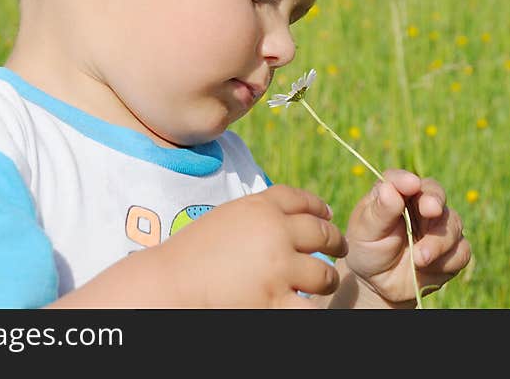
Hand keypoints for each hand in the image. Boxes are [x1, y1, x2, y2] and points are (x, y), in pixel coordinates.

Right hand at [159, 184, 347, 307]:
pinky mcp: (274, 301)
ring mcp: (277, 268)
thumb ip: (256, 215)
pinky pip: (309, 308)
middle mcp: (274, 232)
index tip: (327, 215)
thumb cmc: (191, 254)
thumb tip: (285, 216)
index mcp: (259, 207)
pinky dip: (310, 309)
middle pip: (321, 232)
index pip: (300, 199)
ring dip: (326, 279)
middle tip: (339, 248)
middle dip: (334, 241)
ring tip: (324, 282)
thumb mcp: (226, 218)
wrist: (170, 283)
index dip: (318, 206)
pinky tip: (307, 307)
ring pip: (324, 274)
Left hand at [344, 169, 470, 306]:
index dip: (406, 180)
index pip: (402, 179)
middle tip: (431, 209)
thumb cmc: (368, 249)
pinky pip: (461, 251)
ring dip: (438, 241)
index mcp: (396, 193)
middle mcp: (420, 205)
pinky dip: (447, 261)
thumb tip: (389, 189)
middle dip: (435, 201)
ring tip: (419, 259)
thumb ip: (379, 211)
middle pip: (435, 193)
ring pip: (452, 223)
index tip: (410, 184)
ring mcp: (439, 226)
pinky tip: (427, 269)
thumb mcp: (365, 231)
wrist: (378, 283)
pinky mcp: (452, 250)